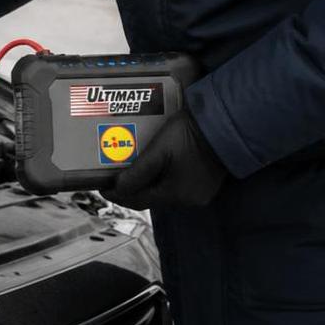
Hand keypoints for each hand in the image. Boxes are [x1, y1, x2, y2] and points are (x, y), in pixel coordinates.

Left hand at [111, 110, 228, 209]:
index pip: (139, 201)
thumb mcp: (158, 152)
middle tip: (115, 178)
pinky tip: (155, 168)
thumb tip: (118, 189)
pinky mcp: (205, 182)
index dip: (118, 195)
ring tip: (132, 172)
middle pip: (152, 198)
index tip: (103, 187)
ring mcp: (199, 192)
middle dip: (132, 189)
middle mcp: (188, 199)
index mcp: (176, 195)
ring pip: (164, 191)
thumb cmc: (189, 135)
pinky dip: (163, 178)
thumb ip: (138, 172)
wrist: (221, 123)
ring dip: (148, 183)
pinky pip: (177, 184)